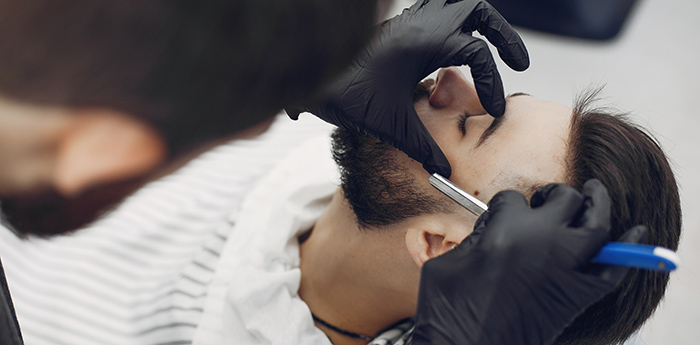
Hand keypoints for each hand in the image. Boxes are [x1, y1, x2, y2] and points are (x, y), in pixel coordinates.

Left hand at [287, 0, 527, 176]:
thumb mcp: (391, 125)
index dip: (493, 83)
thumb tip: (443, 171)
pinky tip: (450, 52)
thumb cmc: (343, 92)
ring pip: (454, 3)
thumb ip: (423, 147)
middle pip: (477, 10)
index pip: (478, 52)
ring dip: (477, 24)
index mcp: (424, 41)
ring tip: (491, 49)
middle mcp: (418, 23)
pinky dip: (451, 25)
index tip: (495, 110)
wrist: (306, 75)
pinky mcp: (395, 27)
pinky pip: (432, 11)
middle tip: (517, 62)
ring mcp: (406, 21)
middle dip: (503, 35)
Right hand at [411, 179, 647, 344]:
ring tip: (594, 192)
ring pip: (596, 222)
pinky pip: (615, 268)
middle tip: (548, 199)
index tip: (500, 217)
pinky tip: (638, 234)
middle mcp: (541, 241)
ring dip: (598, 202)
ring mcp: (565, 268)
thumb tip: (493, 231)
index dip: (505, 206)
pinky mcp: (578, 296)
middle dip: (555, 194)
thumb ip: (475, 238)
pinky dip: (631, 250)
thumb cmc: (447, 309)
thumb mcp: (449, 263)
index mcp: (504, 230)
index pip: (513, 199)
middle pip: (564, 198)